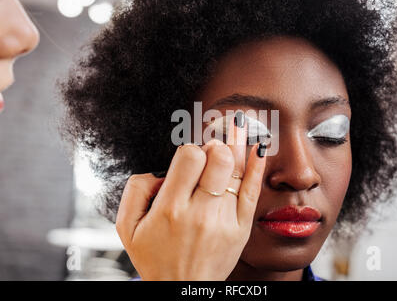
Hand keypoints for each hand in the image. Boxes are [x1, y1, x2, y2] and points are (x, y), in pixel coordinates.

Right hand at [115, 114, 266, 279]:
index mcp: (170, 208)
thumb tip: (161, 170)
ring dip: (238, 142)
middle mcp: (199, 212)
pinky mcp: (240, 228)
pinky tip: (259, 147)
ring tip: (238, 123)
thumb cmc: (155, 257)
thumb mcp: (127, 228)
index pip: (189, 157)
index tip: (190, 155)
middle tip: (213, 144)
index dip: (190, 148)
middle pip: (218, 159)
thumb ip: (135, 190)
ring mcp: (224, 220)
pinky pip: (253, 192)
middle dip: (216, 144)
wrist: (182, 290)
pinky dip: (257, 166)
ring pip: (237, 170)